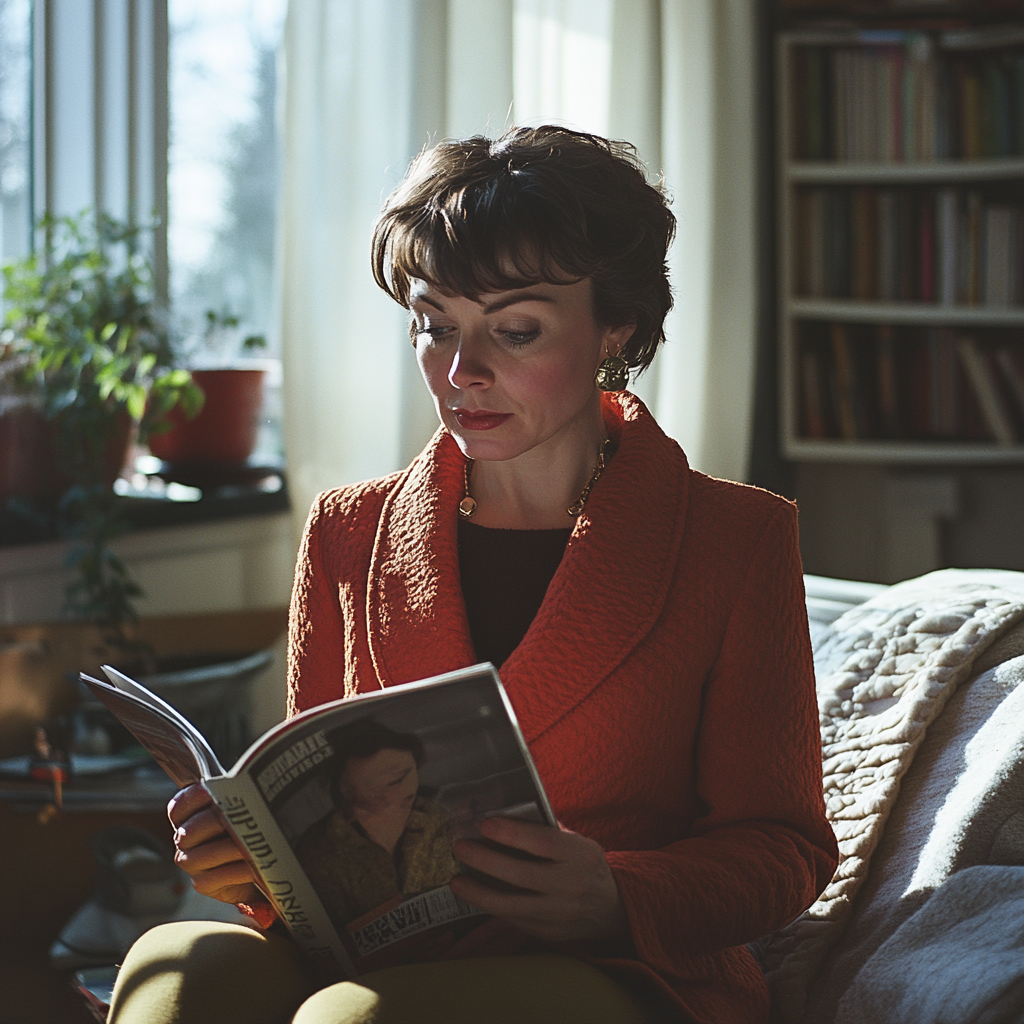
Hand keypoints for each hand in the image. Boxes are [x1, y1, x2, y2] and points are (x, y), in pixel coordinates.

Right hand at [167, 784, 259, 905]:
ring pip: (203, 855)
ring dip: (230, 848)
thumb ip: (232, 797)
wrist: (255, 862)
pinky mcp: (203, 884)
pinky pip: (217, 877)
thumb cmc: (243, 827)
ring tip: (255, 841)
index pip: (178, 808)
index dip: (193, 798)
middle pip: (190, 831)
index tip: (212, 790)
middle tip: (242, 815)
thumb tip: (242, 782)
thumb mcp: (236, 810)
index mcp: (186, 818)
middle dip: (217, 821)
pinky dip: (238, 870)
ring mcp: (191, 864)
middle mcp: (183, 841)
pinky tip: (255, 865)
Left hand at [449, 817, 629, 943]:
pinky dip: (491, 907)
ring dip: (479, 892)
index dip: (512, 833)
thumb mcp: (578, 842)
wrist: (610, 909)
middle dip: (486, 860)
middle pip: (521, 874)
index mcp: (580, 855)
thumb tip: (503, 816)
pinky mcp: (549, 933)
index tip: (485, 824)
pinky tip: (475, 895)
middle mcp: (570, 885)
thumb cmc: (585, 865)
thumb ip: (548, 831)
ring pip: (512, 905)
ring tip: (457, 880)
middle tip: (461, 847)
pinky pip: (514, 920)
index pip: (543, 842)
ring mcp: (559, 913)